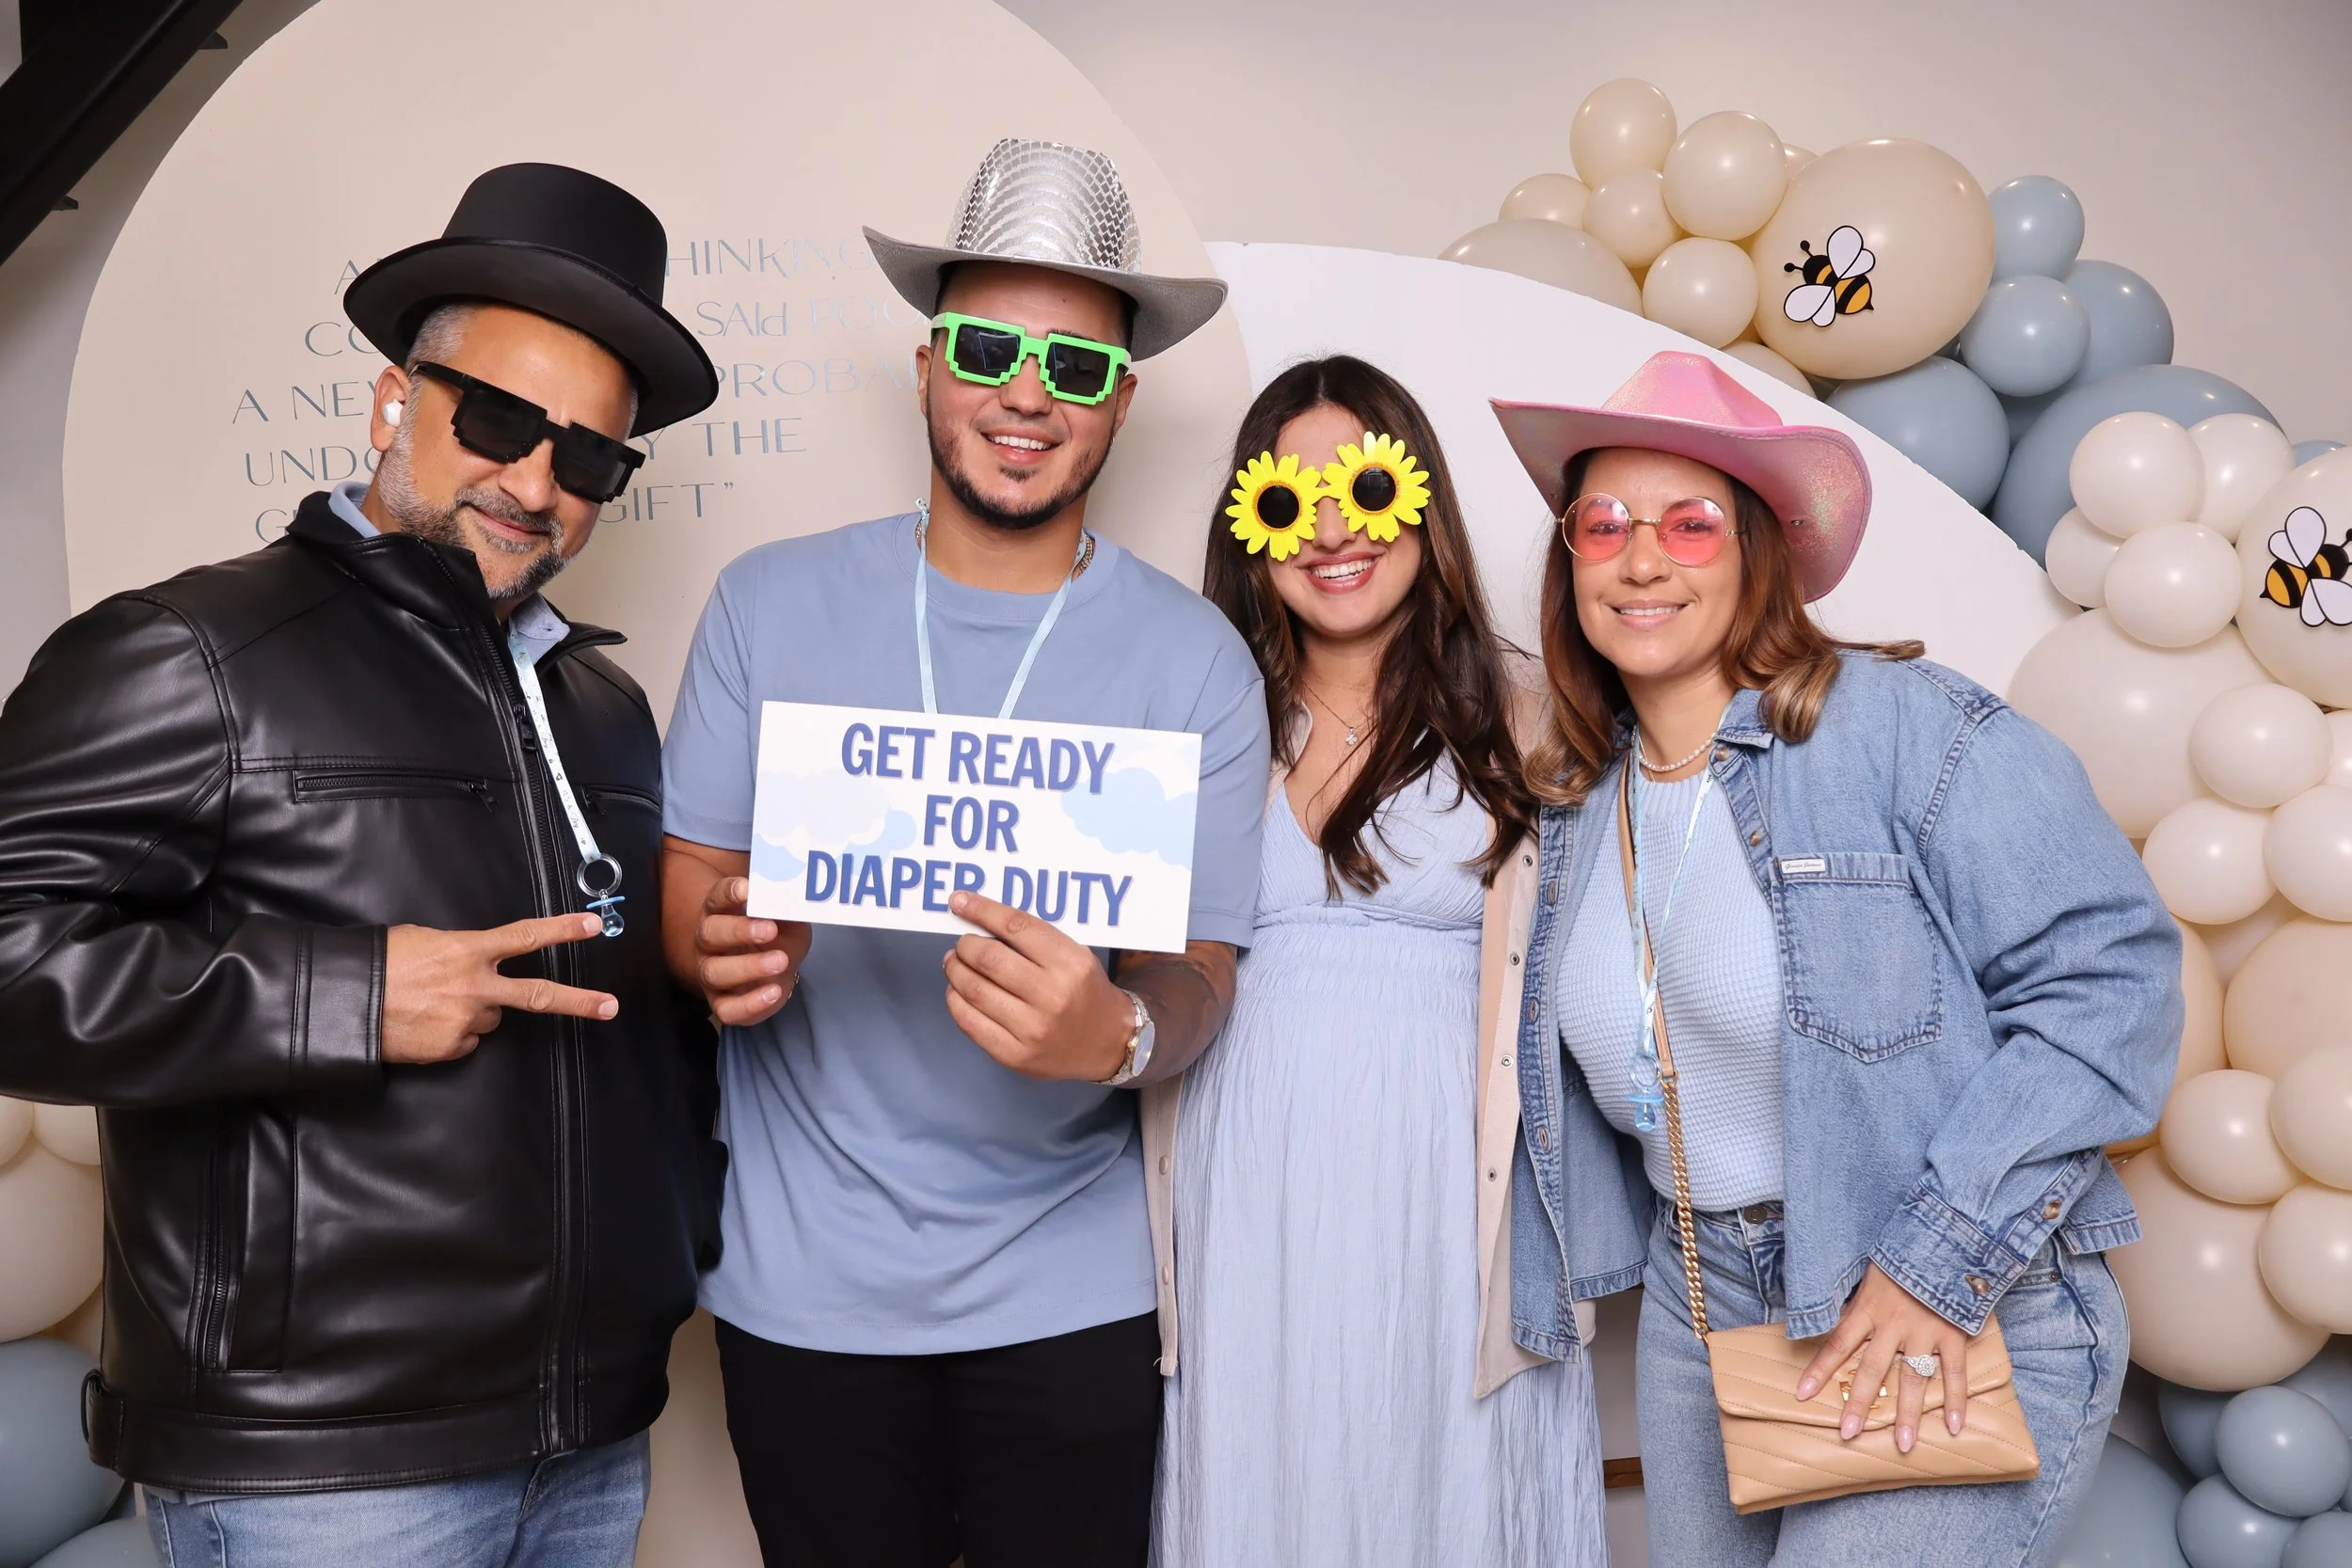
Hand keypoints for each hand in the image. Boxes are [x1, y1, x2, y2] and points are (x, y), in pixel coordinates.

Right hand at [382, 914, 616, 1065]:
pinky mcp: (452, 1046)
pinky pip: (465, 1039)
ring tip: (434, 1002)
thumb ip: (461, 950)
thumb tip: (474, 964)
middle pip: (537, 994)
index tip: (592, 925)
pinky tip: (426, 1022)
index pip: (525, 937)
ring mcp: (466, 1019)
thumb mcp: (424, 939)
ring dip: (473, 1010)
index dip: (561, 931)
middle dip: (579, 1001)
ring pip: (490, 1017)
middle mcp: (475, 986)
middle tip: (610, 1006)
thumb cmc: (381, 963)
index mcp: (468, 950)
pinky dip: (452, 1032)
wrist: (345, 1001)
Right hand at [688, 876, 811, 1027]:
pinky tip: (773, 992)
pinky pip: (726, 1009)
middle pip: (710, 933)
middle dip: (739, 930)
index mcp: (722, 912)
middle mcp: (709, 942)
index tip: (747, 889)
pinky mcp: (721, 1003)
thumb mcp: (788, 920)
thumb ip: (788, 909)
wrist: (776, 972)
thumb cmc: (777, 938)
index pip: (717, 898)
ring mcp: (711, 972)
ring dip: (747, 967)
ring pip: (715, 971)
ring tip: (780, 961)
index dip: (729, 893)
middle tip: (769, 930)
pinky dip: (749, 1003)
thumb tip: (795, 896)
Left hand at [943, 891, 1133, 1080]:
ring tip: (955, 964)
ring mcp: (1032, 1029)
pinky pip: (970, 1023)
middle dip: (964, 946)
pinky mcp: (1015, 1055)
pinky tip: (958, 992)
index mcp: (1070, 963)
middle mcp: (1052, 996)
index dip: (981, 910)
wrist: (1109, 1043)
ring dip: (955, 971)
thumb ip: (1034, 940)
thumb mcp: (1075, 956)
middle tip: (961, 944)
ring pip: (974, 990)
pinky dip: (955, 1001)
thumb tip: (980, 921)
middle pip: (988, 959)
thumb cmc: (1086, 992)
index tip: (960, 901)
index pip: (1016, 927)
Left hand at [1795, 1263, 1972, 1452]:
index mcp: (1867, 1308)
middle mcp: (1893, 1324)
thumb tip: (1834, 1324)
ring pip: (1912, 1378)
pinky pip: (1954, 1372)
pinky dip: (1956, 1399)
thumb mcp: (1869, 1275)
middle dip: (1859, 1403)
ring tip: (1903, 1444)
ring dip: (1907, 1413)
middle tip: (1848, 1433)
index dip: (1818, 1370)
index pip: (1837, 1344)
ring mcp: (1924, 1331)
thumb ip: (1857, 1303)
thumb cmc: (1901, 1255)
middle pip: (1871, 1370)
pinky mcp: (1953, 1333)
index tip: (1801, 1395)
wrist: (1944, 1237)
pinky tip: (1952, 1425)